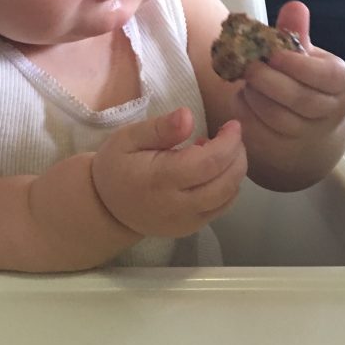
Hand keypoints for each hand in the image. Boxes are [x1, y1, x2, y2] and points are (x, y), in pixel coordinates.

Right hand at [91, 107, 246, 237]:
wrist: (106, 207)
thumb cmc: (117, 167)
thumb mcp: (128, 138)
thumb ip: (159, 128)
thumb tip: (188, 115)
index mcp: (161, 180)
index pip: (209, 162)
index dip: (229, 142)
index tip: (232, 124)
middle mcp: (178, 205)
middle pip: (226, 182)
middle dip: (238, 155)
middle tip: (231, 136)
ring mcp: (187, 221)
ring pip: (228, 197)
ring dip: (235, 171)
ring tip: (221, 151)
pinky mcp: (191, 228)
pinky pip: (221, 207)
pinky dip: (227, 186)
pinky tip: (213, 170)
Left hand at [239, 1, 344, 137]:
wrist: (310, 128)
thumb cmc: (305, 81)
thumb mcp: (305, 55)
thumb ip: (296, 32)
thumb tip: (294, 6)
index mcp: (338, 81)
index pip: (323, 75)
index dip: (296, 64)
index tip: (273, 53)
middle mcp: (327, 110)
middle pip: (298, 98)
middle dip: (268, 80)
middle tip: (248, 65)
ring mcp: (305, 133)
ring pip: (277, 116)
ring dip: (254, 96)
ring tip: (245, 80)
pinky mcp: (281, 147)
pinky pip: (260, 131)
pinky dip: (246, 112)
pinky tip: (242, 97)